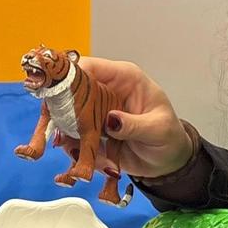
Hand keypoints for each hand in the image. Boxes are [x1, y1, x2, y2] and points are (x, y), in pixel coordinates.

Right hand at [65, 56, 197, 177]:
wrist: (167, 161)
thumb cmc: (168, 137)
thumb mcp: (158, 130)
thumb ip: (135, 125)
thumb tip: (111, 120)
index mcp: (124, 78)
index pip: (90, 67)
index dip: (71, 77)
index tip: (59, 96)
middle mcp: (106, 91)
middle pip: (71, 89)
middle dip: (62, 110)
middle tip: (62, 131)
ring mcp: (96, 111)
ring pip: (67, 115)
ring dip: (67, 133)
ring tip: (75, 150)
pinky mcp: (91, 131)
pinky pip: (73, 136)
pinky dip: (74, 149)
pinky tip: (84, 159)